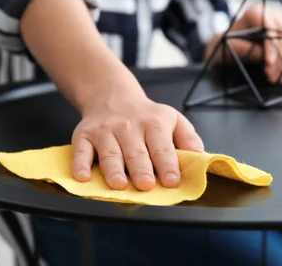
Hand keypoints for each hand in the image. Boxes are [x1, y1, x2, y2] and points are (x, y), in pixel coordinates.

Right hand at [71, 92, 203, 190]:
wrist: (112, 96)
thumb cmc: (147, 116)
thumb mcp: (173, 120)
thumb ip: (189, 139)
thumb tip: (201, 158)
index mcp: (154, 123)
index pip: (162, 146)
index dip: (168, 164)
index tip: (172, 181)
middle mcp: (129, 126)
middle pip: (136, 151)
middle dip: (141, 169)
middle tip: (146, 185)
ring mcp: (105, 130)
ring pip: (110, 152)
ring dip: (114, 169)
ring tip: (119, 184)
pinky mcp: (84, 135)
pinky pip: (81, 150)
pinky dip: (80, 164)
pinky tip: (83, 177)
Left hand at [204, 3, 281, 83]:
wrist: (227, 48)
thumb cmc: (226, 45)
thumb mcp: (228, 47)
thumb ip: (244, 49)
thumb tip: (266, 57)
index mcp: (255, 12)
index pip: (269, 29)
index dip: (271, 47)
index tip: (268, 64)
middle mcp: (271, 16)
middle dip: (280, 60)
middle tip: (271, 77)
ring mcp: (281, 27)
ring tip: (277, 80)